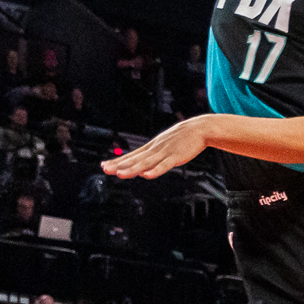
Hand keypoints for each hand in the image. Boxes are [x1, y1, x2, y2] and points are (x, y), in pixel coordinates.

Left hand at [103, 117, 217, 180]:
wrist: (200, 128)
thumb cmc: (183, 137)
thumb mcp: (166, 143)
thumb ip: (157, 153)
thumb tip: (148, 161)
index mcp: (152, 147)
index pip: (132, 155)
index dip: (117, 161)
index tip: (104, 165)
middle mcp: (155, 149)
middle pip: (135, 159)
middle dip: (119, 165)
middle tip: (105, 169)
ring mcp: (164, 153)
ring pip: (146, 163)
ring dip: (132, 169)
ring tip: (119, 174)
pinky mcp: (176, 157)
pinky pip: (164, 165)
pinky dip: (155, 171)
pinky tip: (146, 175)